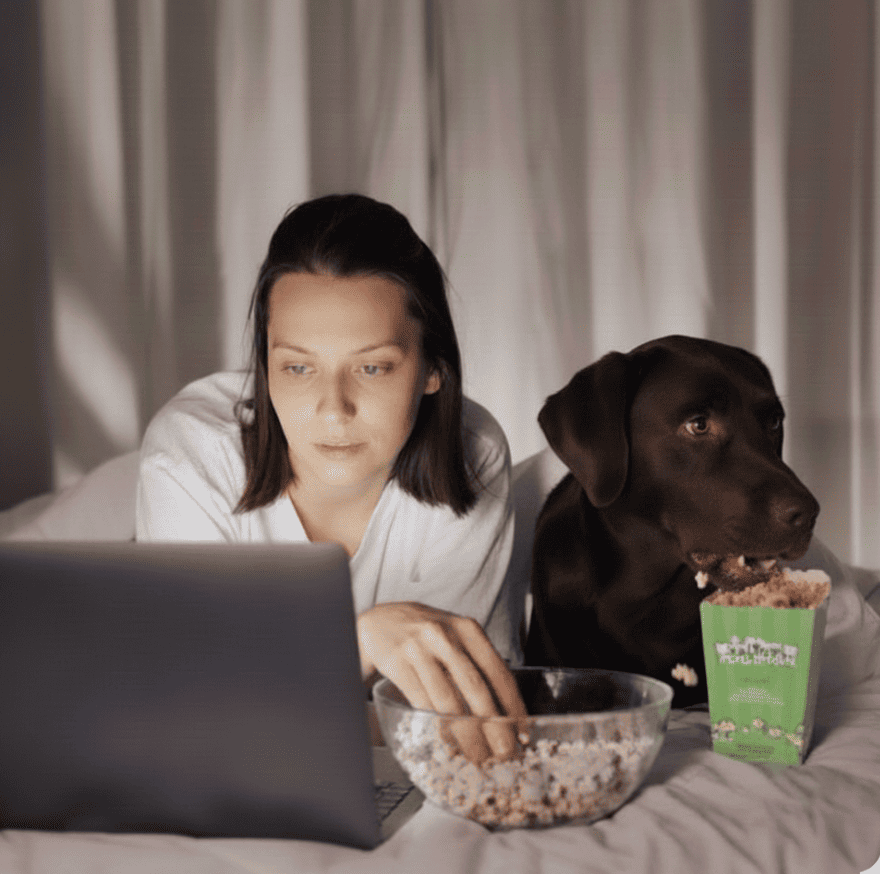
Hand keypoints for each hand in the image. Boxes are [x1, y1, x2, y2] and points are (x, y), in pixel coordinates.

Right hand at [357, 602, 527, 761]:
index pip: (498, 671)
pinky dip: (437, 726)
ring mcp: (419, 648)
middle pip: (476, 689)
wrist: (379, 620)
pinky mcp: (397, 662)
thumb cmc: (425, 635)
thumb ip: (476, 663)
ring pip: (449, 701)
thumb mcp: (455, 636)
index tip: (522, 730)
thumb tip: (504, 711)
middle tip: (504, 753)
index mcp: (468, 629)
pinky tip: (447, 741)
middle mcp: (446, 635)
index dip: (513, 704)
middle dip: (494, 726)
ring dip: (466, 734)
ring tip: (476, 755)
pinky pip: (422, 702)